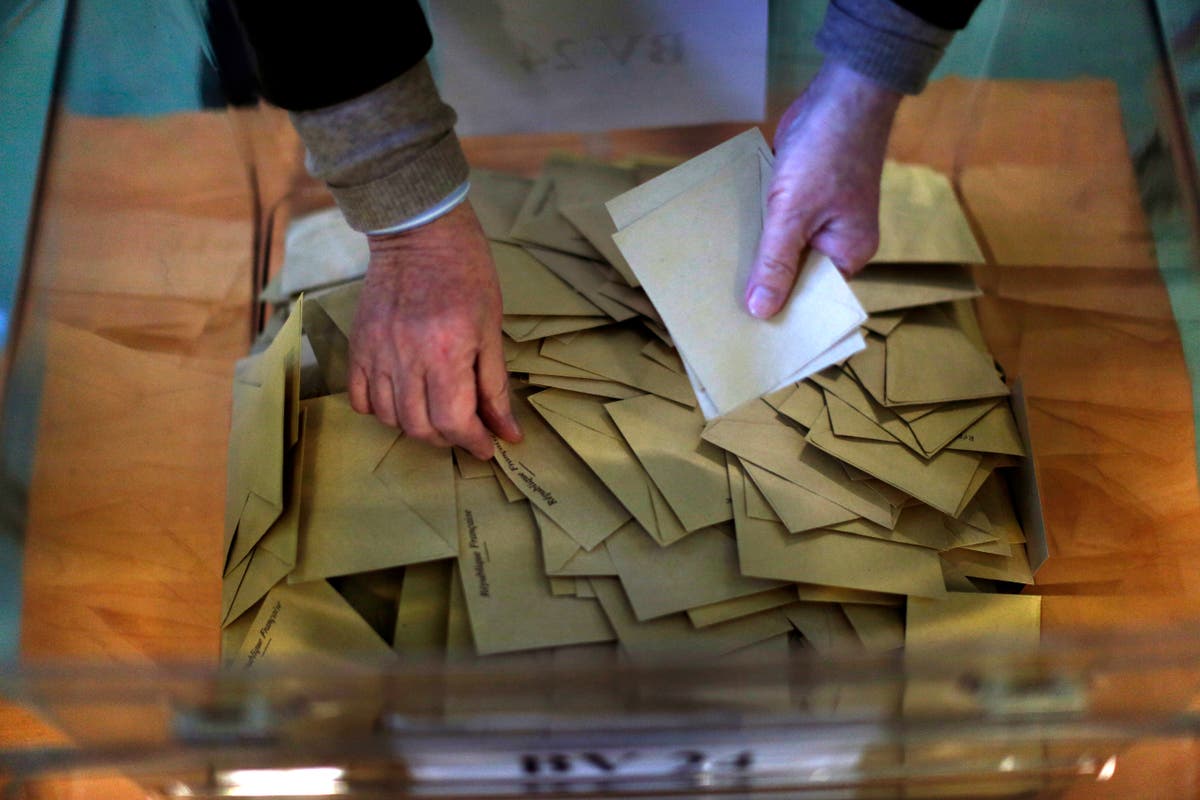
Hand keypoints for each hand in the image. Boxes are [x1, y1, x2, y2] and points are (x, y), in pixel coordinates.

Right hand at [347, 201, 521, 458]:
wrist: (419, 232)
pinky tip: (401, 401)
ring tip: (436, 414)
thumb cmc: (466, 274)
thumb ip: (496, 385)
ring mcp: (376, 352)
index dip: (473, 442)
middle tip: (465, 430)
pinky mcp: (358, 345)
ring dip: (417, 427)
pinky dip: (380, 410)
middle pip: (421, 426)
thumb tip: (508, 431)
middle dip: (448, 438)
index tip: (487, 446)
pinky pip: (360, 398)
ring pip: (390, 417)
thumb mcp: (492, 329)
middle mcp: (406, 357)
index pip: (454, 420)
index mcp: (446, 352)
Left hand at [745, 61, 901, 318]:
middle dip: (765, 287)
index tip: (748, 333)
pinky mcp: (803, 199)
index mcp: (848, 253)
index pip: (813, 299)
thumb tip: (761, 311)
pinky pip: (777, 226)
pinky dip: (757, 232)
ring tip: (718, 284)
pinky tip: (727, 244)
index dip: (783, 314)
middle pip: (796, 277)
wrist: (841, 93)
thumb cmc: (829, 150)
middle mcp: (838, 242)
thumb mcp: (795, 212)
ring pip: (783, 250)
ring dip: (757, 258)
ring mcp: (821, 220)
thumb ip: (777, 262)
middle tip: (723, 312)